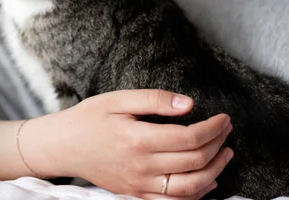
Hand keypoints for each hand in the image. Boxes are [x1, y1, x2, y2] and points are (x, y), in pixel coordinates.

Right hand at [25, 90, 232, 199]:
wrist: (62, 146)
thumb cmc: (88, 118)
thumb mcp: (116, 99)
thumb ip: (153, 100)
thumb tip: (188, 104)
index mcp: (137, 139)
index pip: (189, 138)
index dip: (213, 128)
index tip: (223, 118)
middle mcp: (141, 166)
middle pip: (194, 161)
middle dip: (218, 144)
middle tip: (226, 130)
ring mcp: (139, 184)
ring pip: (190, 188)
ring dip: (215, 171)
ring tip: (224, 154)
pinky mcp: (136, 194)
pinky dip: (197, 193)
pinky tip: (207, 179)